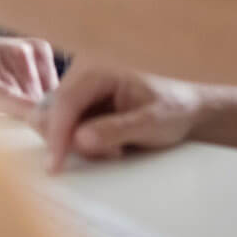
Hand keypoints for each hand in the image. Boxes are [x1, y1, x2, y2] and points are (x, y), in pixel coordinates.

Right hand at [36, 57, 204, 172]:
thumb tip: (80, 139)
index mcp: (97, 70)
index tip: (55, 166)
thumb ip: (116, 129)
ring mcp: (79, 91)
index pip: (64, 102)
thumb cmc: (173, 109)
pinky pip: (64, 129)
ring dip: (76, 145)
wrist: (186, 108)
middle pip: (50, 113)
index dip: (57, 135)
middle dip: (69, 141)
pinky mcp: (81, 106)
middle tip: (111, 154)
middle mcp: (82, 74)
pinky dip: (80, 145)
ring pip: (54, 124)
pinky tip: (109, 147)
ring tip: (115, 150)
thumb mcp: (150, 122)